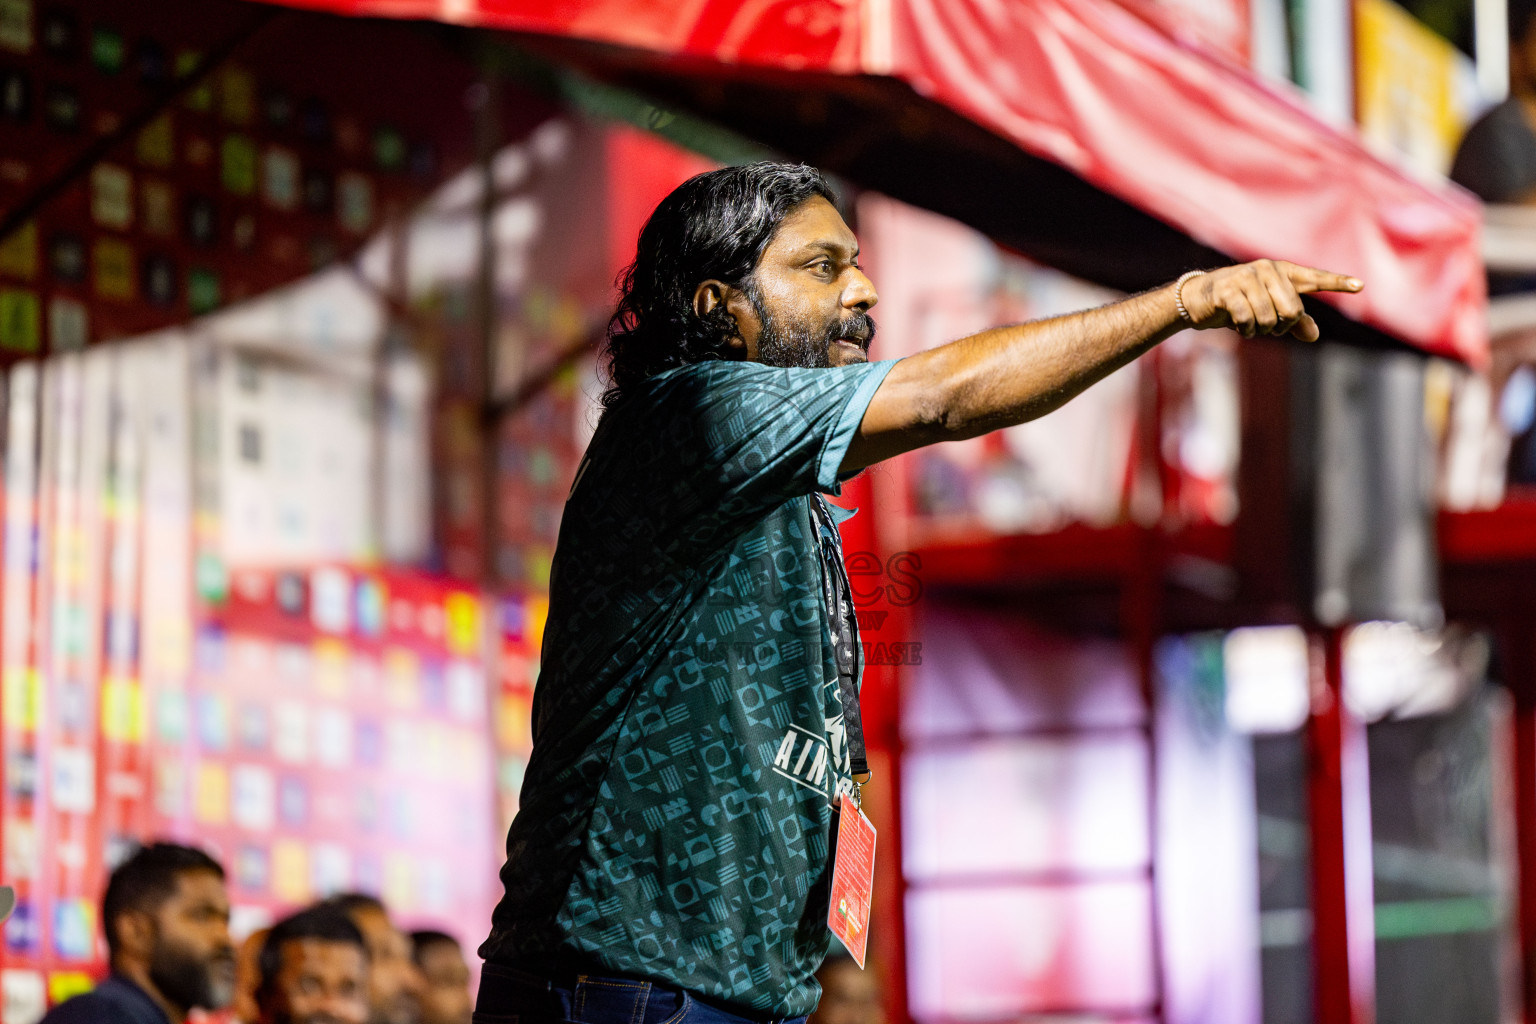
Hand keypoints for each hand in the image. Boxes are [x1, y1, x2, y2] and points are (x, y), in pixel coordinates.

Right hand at [1177, 260, 1362, 341]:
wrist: (1199, 299)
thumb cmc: (1238, 302)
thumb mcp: (1268, 310)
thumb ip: (1294, 321)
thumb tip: (1314, 335)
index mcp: (1282, 272)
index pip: (1314, 279)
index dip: (1337, 283)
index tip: (1360, 286)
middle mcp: (1268, 270)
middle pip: (1292, 310)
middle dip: (1281, 326)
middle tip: (1269, 327)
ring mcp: (1247, 277)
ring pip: (1270, 318)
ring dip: (1261, 330)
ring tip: (1251, 325)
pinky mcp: (1229, 289)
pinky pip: (1248, 319)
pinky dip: (1245, 329)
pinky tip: (1239, 326)